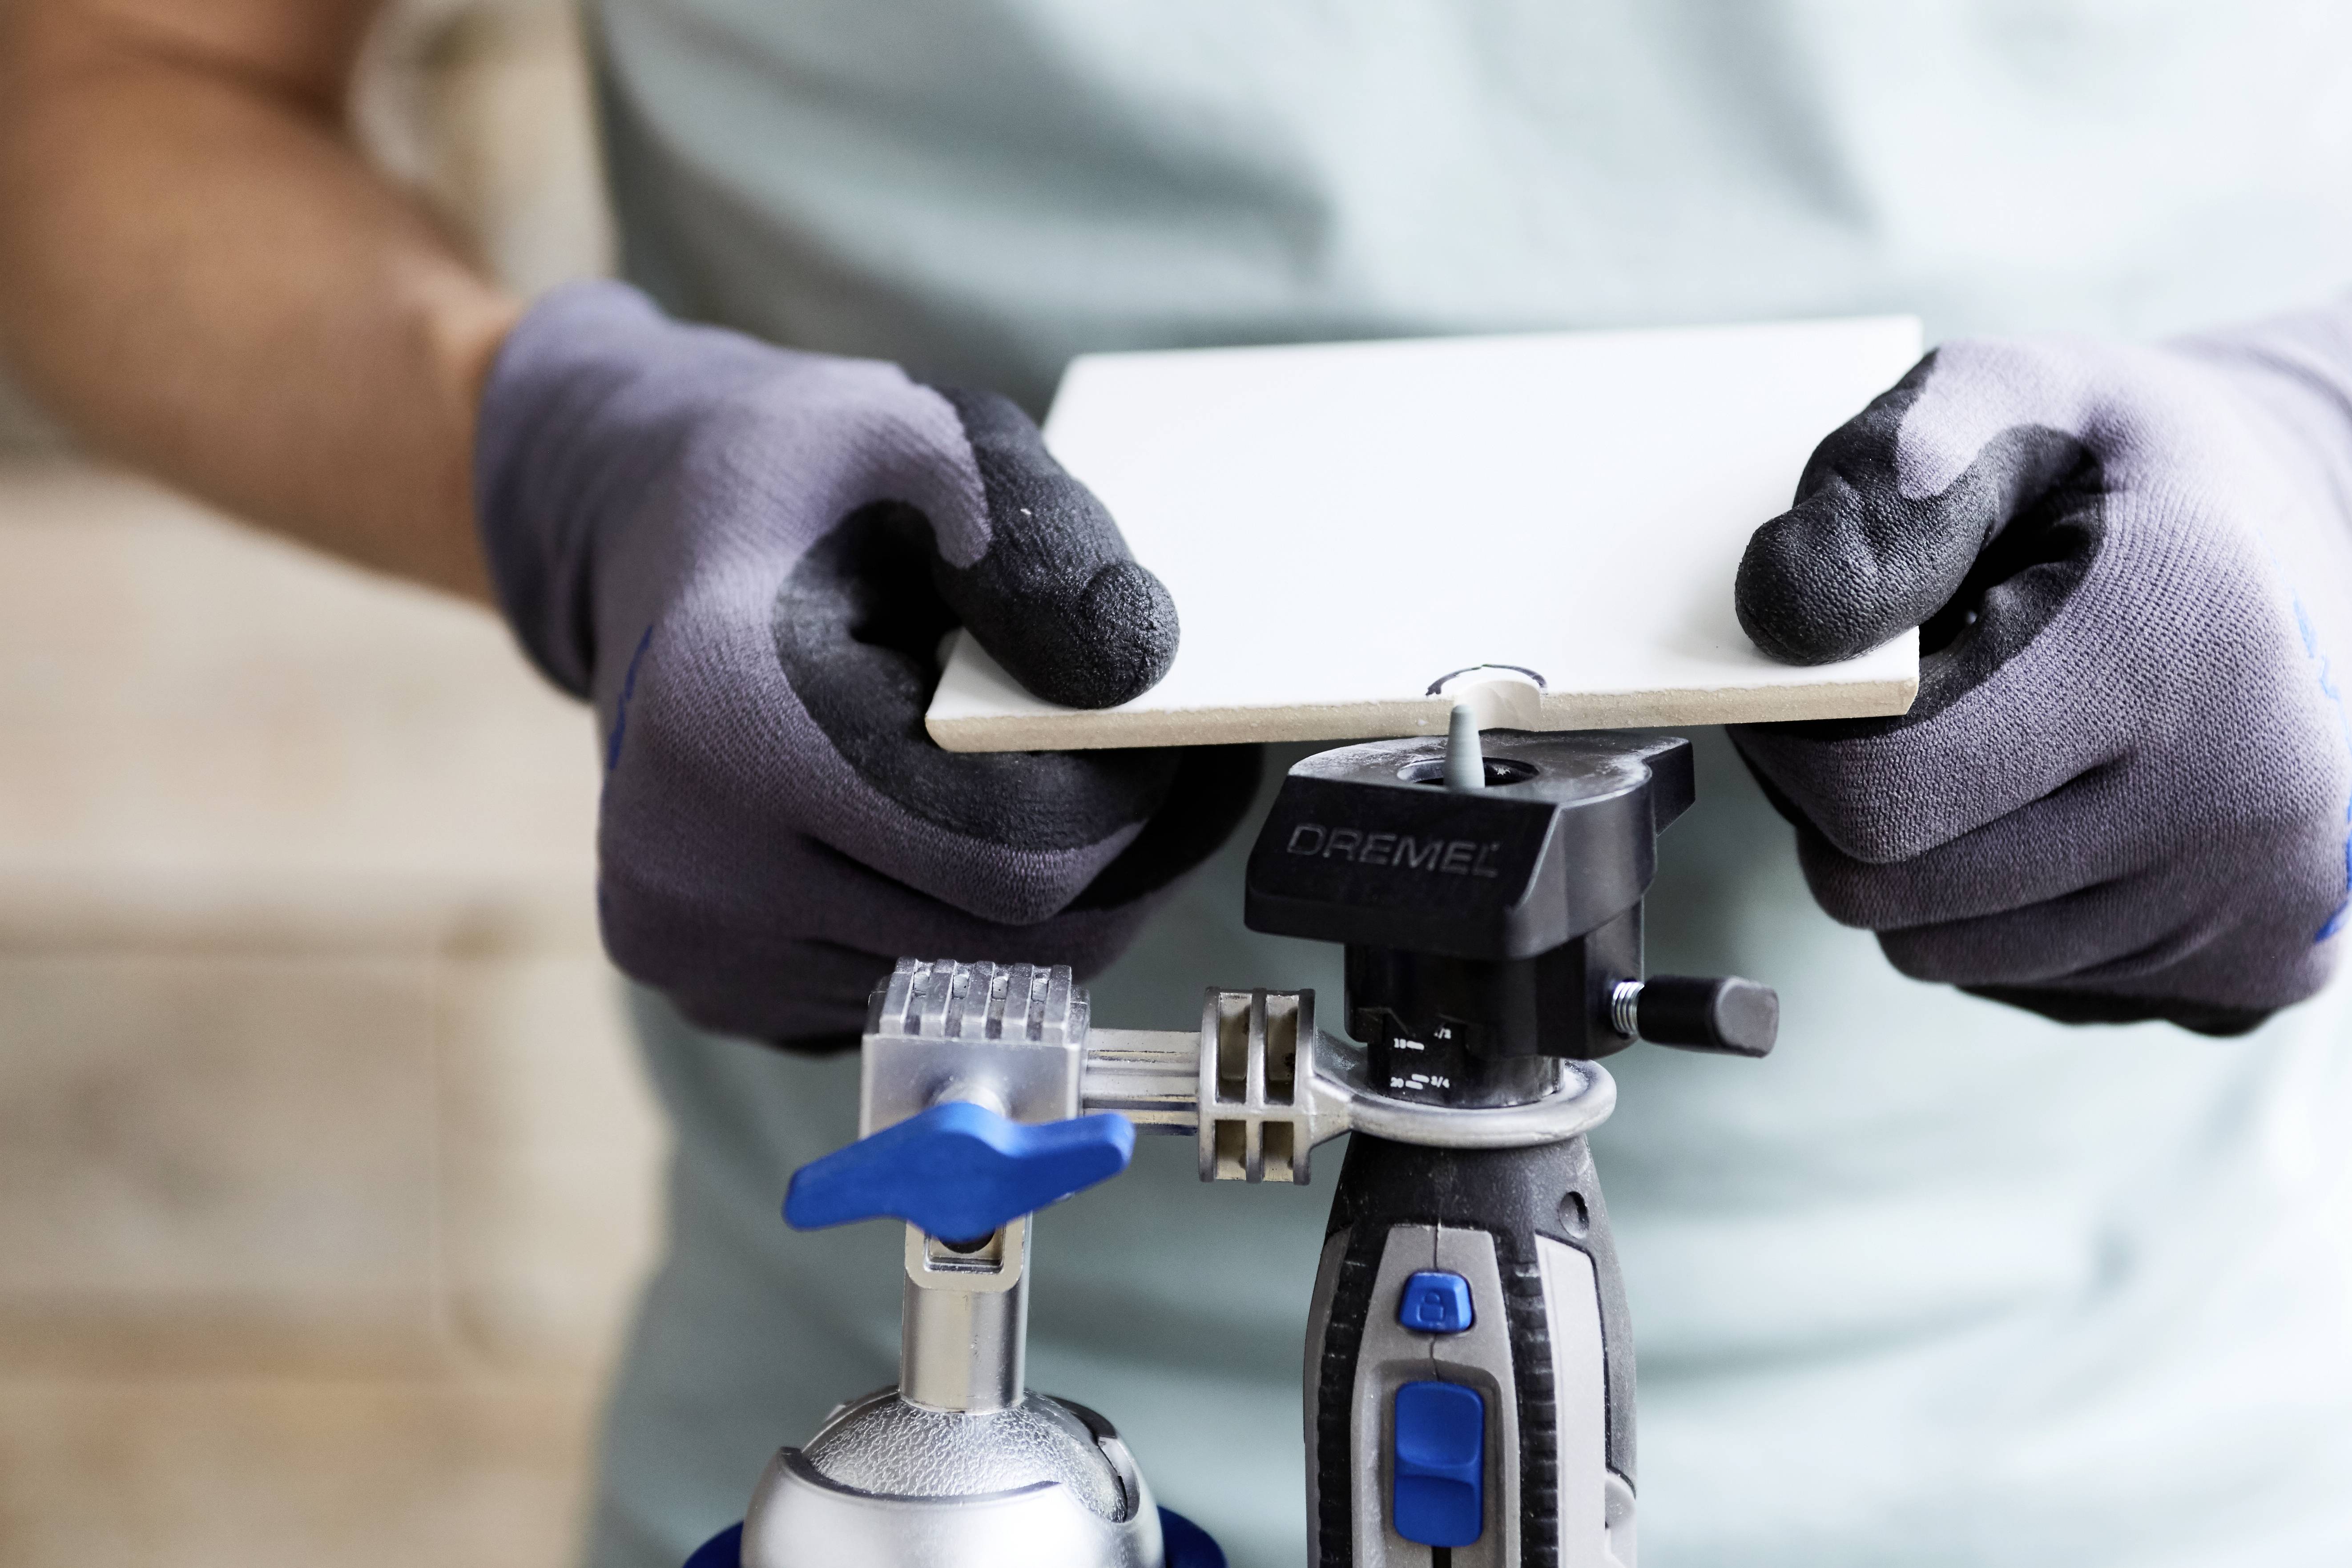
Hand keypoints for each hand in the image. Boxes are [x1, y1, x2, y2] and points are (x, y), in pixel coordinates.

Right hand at [473, 282, 1254, 1044]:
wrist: (646, 534)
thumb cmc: (802, 479)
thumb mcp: (929, 439)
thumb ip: (1040, 540)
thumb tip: (1137, 673)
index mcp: (730, 723)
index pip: (1018, 852)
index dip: (1131, 800)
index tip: (1165, 725)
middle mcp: (687, 866)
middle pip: (1009, 946)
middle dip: (1118, 865)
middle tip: (1162, 771)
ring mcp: (691, 950)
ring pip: (970, 984)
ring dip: (1050, 900)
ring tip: (1055, 780)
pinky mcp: (710, 990)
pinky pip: (906, 994)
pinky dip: (967, 926)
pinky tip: (959, 825)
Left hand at [1732, 317, 2351, 1033]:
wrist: (2325, 541)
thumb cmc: (2135, 470)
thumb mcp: (2012, 392)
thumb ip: (1885, 476)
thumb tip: (1781, 616)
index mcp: (2177, 648)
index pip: (1874, 793)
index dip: (1794, 739)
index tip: (1815, 675)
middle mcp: (2242, 803)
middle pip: (1884, 889)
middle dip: (1837, 801)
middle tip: (1890, 704)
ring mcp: (2256, 912)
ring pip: (1935, 948)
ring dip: (1914, 856)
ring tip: (1985, 742)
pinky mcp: (2250, 978)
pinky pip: (2018, 979)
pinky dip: (1997, 903)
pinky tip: (2061, 801)